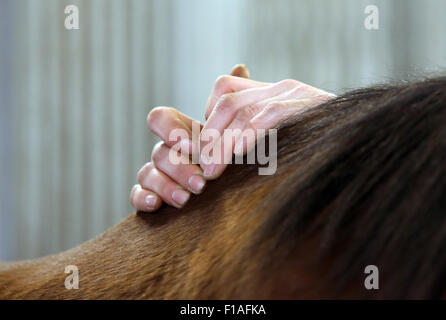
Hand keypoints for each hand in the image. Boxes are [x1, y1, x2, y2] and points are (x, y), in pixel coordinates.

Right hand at [130, 65, 253, 211]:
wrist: (229, 191)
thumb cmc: (230, 157)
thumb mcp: (236, 130)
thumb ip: (232, 105)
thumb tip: (240, 68)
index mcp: (180, 133)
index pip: (160, 119)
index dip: (169, 129)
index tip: (190, 145)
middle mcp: (166, 152)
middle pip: (158, 152)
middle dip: (179, 167)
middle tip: (202, 183)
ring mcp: (157, 174)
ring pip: (147, 173)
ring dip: (165, 185)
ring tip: (186, 199)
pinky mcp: (152, 197)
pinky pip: (136, 195)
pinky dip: (141, 198)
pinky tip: (154, 205)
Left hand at [199, 70, 334, 179]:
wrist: (368, 134)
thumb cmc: (322, 145)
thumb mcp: (288, 137)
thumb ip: (260, 136)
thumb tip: (228, 153)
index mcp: (272, 90)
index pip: (224, 88)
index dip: (208, 116)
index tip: (203, 148)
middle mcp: (281, 87)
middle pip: (227, 101)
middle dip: (209, 136)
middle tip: (202, 167)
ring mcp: (294, 93)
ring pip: (242, 111)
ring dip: (222, 143)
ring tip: (213, 171)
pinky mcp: (307, 105)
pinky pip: (267, 116)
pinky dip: (247, 138)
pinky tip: (239, 157)